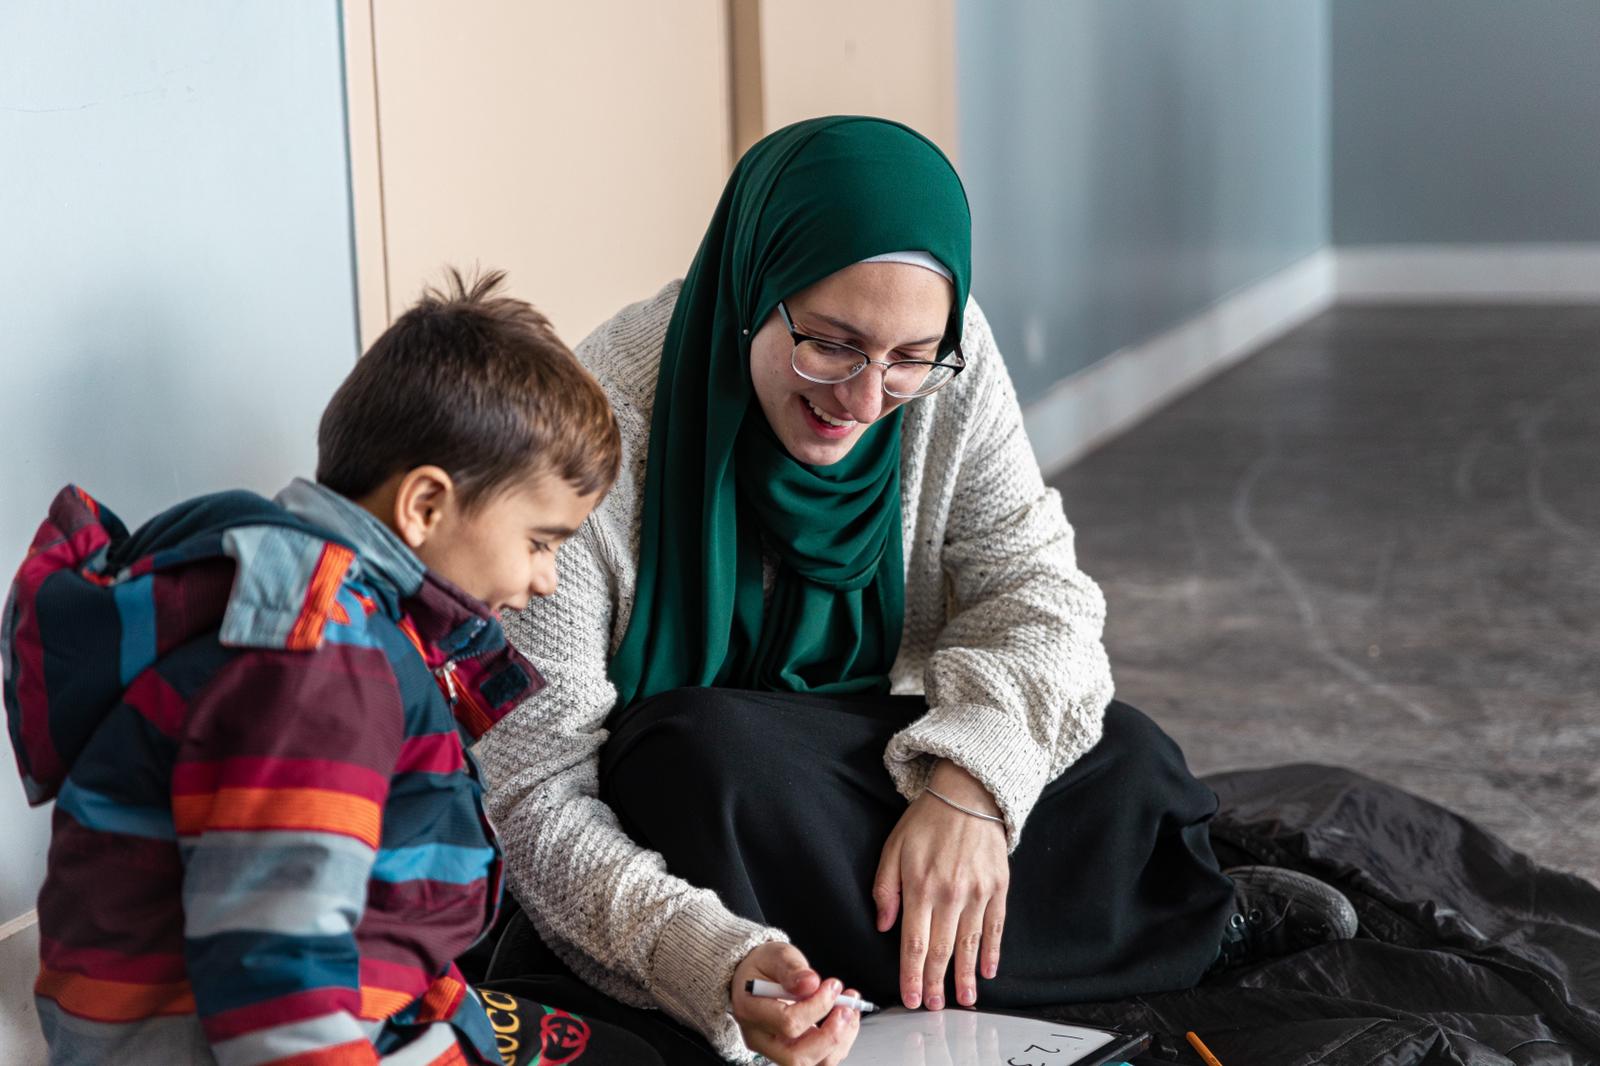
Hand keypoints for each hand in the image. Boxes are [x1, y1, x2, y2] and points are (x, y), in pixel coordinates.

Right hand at [730, 942, 861, 1065]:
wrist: (757, 978)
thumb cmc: (764, 967)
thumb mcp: (776, 955)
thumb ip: (792, 968)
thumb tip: (810, 983)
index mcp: (751, 1010)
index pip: (787, 1023)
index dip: (817, 1007)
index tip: (832, 986)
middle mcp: (761, 1038)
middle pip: (797, 1057)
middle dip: (831, 1035)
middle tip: (846, 1008)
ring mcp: (776, 1049)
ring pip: (812, 1063)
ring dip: (840, 1040)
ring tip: (849, 1011)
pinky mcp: (793, 1051)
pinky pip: (820, 1059)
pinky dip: (840, 1043)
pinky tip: (845, 1019)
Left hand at [873, 760, 1008, 1009]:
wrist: (968, 795)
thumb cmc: (926, 822)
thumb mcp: (893, 848)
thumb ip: (885, 888)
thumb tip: (885, 926)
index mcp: (920, 886)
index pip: (914, 942)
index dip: (912, 974)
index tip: (911, 998)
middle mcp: (950, 894)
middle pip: (941, 949)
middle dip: (936, 982)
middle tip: (934, 1007)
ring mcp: (978, 892)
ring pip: (970, 944)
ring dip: (966, 976)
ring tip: (963, 999)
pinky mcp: (998, 887)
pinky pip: (996, 926)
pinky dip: (992, 951)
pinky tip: (988, 971)